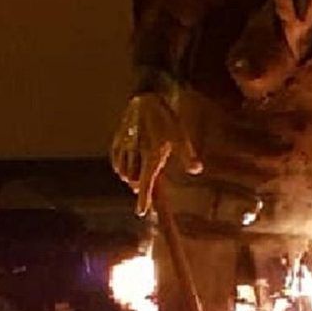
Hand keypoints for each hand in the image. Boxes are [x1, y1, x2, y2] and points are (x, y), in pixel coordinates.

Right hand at [109, 86, 200, 216]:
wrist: (146, 97)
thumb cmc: (166, 118)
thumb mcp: (180, 136)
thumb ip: (187, 155)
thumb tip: (196, 170)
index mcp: (152, 154)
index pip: (147, 182)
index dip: (144, 199)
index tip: (141, 213)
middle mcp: (136, 153)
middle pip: (133, 179)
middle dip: (137, 187)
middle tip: (141, 191)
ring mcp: (125, 146)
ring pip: (123, 171)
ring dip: (129, 178)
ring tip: (135, 180)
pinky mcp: (118, 139)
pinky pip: (115, 159)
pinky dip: (119, 167)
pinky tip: (124, 168)